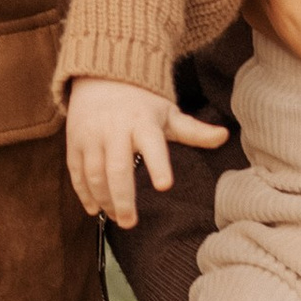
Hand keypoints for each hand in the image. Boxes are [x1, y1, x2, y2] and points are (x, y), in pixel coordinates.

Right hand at [66, 78, 228, 226]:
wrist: (100, 77)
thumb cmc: (141, 104)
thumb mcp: (168, 114)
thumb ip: (194, 131)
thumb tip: (226, 136)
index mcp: (142, 122)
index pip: (152, 145)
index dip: (158, 164)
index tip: (164, 185)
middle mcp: (114, 128)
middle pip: (117, 168)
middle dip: (123, 198)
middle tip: (131, 223)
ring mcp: (91, 135)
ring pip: (95, 173)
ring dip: (104, 200)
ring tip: (117, 218)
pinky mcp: (74, 141)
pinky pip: (76, 171)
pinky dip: (83, 193)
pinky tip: (94, 209)